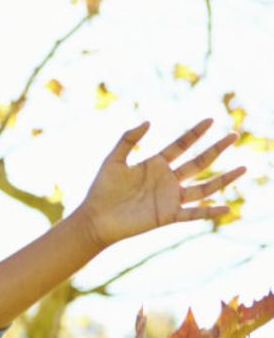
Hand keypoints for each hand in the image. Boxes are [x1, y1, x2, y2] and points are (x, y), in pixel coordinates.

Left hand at [73, 119, 245, 250]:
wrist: (95, 218)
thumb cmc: (101, 189)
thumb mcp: (113, 160)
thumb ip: (128, 139)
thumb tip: (149, 121)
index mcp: (155, 164)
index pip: (181, 145)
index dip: (195, 133)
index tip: (211, 120)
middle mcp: (167, 180)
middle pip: (198, 162)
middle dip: (216, 149)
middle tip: (234, 135)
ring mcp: (169, 198)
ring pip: (203, 187)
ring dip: (223, 179)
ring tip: (243, 168)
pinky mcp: (167, 216)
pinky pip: (193, 213)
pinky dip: (209, 211)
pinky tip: (227, 208)